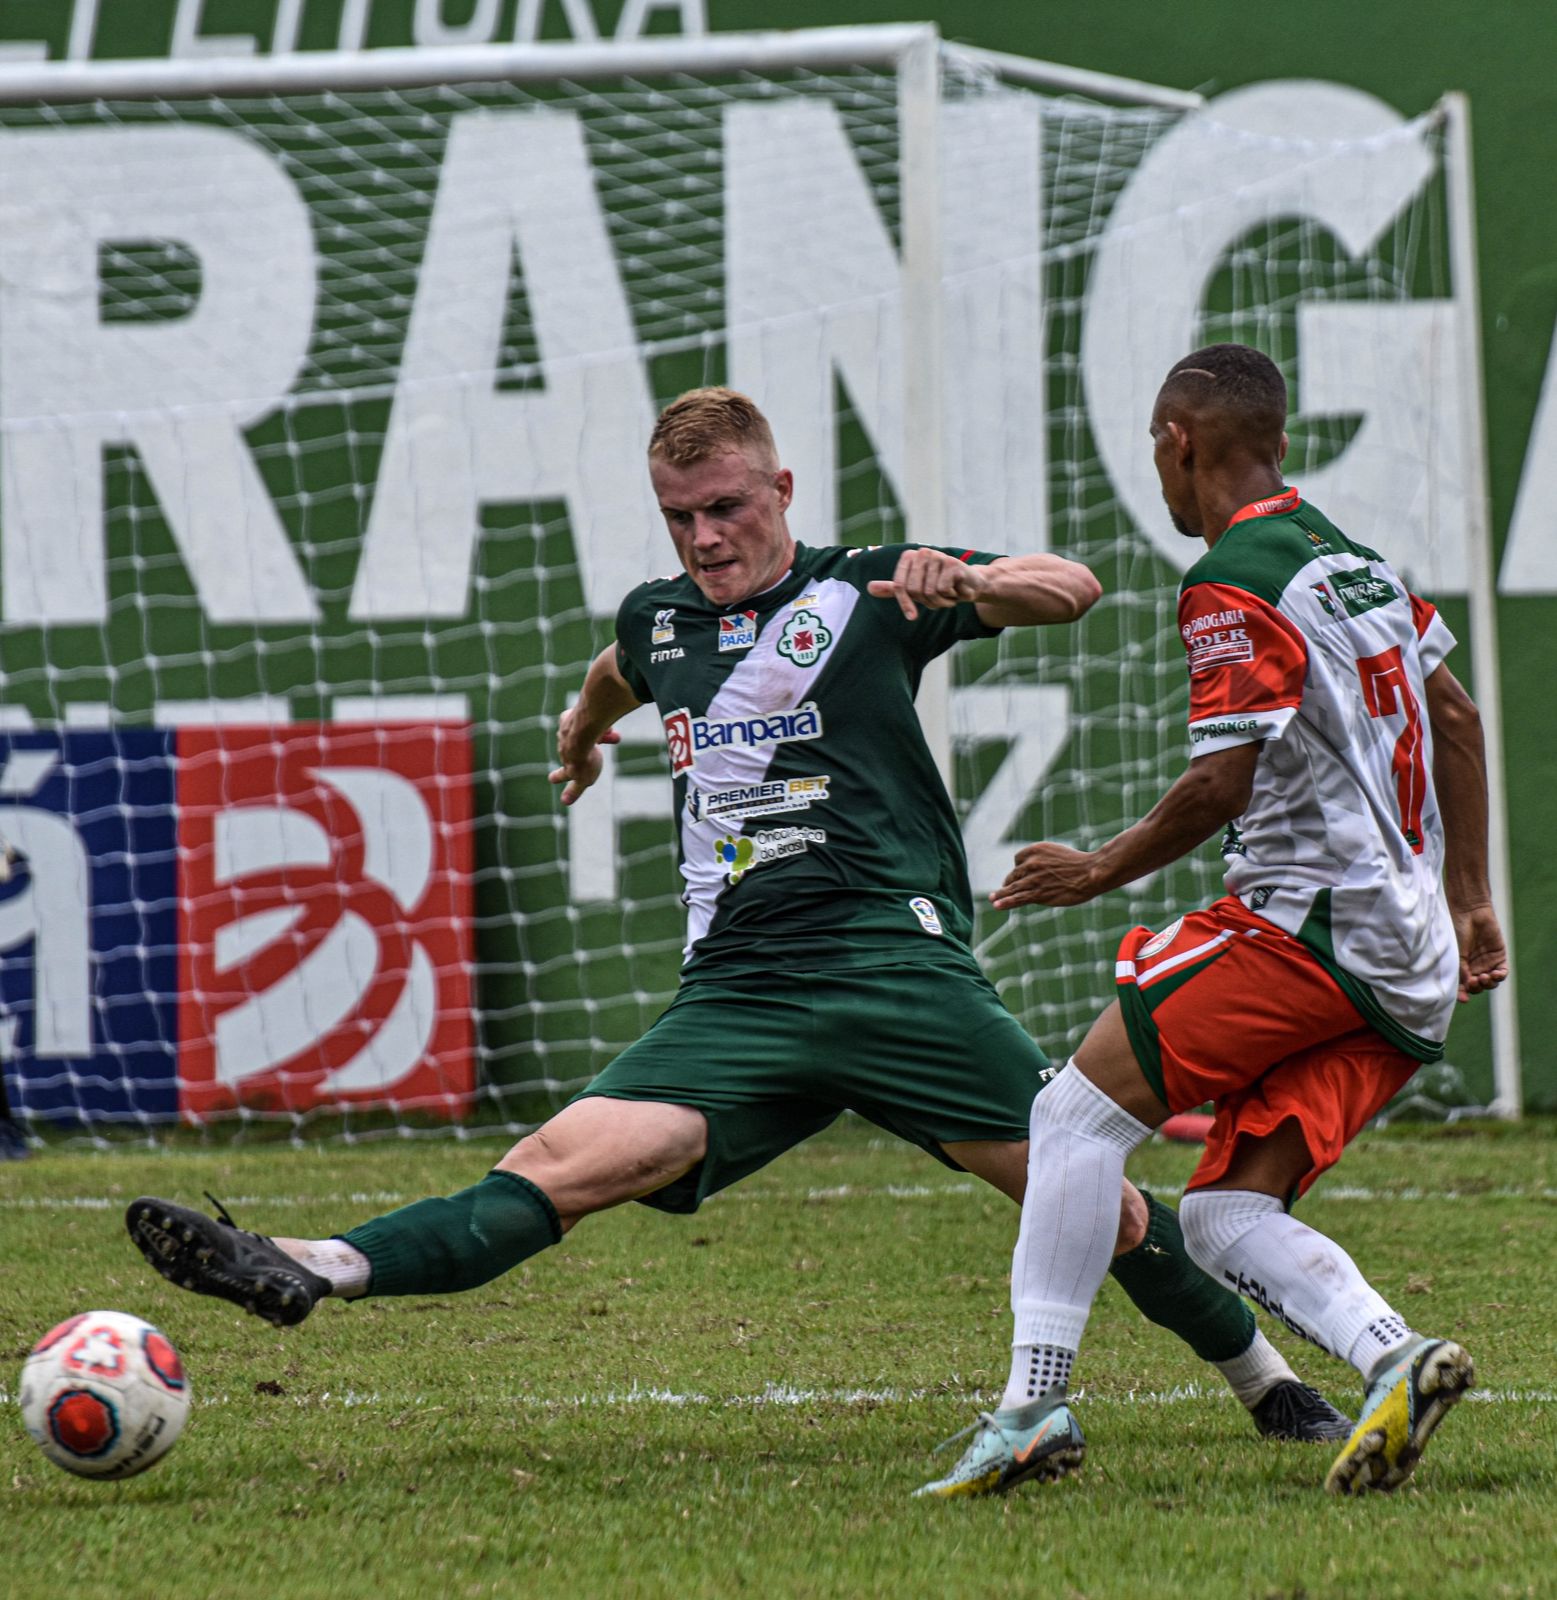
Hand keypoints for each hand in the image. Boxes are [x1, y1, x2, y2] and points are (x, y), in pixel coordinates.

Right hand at [547, 706, 620, 806]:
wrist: (583, 734)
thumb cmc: (584, 757)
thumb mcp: (582, 779)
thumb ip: (574, 789)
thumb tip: (564, 802)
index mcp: (567, 761)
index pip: (563, 772)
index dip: (558, 777)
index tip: (551, 779)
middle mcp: (563, 745)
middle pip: (571, 750)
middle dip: (577, 752)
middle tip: (579, 751)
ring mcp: (566, 730)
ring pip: (583, 735)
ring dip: (598, 737)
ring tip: (614, 737)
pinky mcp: (572, 715)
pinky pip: (587, 721)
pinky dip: (600, 726)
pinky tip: (611, 729)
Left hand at [867, 547, 983, 620]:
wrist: (970, 584)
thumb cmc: (940, 585)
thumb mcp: (915, 588)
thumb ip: (893, 588)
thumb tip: (869, 588)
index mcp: (909, 556)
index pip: (899, 586)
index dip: (905, 603)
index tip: (912, 616)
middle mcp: (922, 553)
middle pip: (914, 590)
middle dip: (927, 602)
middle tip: (939, 598)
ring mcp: (937, 556)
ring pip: (929, 592)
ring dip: (941, 601)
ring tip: (949, 593)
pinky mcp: (952, 564)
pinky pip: (942, 590)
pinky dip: (950, 597)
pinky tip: (958, 590)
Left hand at [992, 842, 1103, 908]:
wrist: (1091, 873)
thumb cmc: (1079, 864)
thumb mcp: (1056, 854)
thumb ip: (1043, 860)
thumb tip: (1033, 871)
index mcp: (1036, 849)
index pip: (1018, 859)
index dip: (1020, 868)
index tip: (1023, 874)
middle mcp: (1031, 863)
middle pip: (1014, 874)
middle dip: (1012, 882)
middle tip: (1007, 888)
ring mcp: (1033, 879)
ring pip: (1012, 888)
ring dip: (1000, 894)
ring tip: (992, 898)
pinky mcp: (1038, 893)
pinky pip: (1017, 898)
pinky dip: (1005, 902)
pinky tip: (996, 905)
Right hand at [1451, 900, 1507, 1002]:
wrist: (1469, 913)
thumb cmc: (1456, 931)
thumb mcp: (1455, 954)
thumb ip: (1461, 971)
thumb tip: (1465, 988)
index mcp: (1459, 968)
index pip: (1462, 986)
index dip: (1462, 994)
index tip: (1464, 999)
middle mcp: (1473, 967)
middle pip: (1477, 987)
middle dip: (1476, 987)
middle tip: (1473, 981)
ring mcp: (1486, 963)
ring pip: (1490, 983)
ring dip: (1488, 983)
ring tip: (1484, 977)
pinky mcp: (1499, 956)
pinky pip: (1502, 973)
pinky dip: (1500, 976)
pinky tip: (1495, 974)